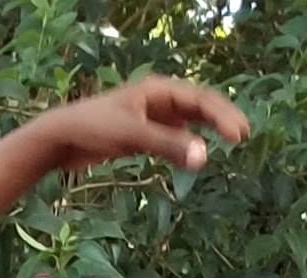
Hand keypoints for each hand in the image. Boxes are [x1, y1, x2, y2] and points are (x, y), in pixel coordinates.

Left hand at [33, 75, 248, 175]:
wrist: (63, 138)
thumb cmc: (95, 129)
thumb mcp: (134, 137)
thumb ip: (169, 147)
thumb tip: (204, 158)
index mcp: (158, 90)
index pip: (199, 99)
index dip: (222, 115)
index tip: (239, 134)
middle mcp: (158, 99)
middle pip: (198, 106)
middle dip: (221, 118)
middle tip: (244, 136)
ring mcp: (150, 116)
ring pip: (187, 120)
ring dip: (208, 128)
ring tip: (231, 139)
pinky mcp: (141, 133)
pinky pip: (173, 135)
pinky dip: (187, 142)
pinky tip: (197, 153)